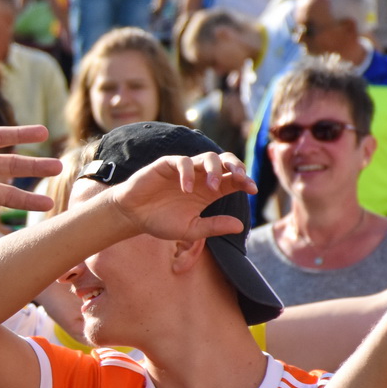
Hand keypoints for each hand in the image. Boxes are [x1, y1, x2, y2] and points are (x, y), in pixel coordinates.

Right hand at [106, 152, 257, 242]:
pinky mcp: (167, 165)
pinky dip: (187, 173)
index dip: (246, 181)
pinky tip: (185, 189)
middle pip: (226, 162)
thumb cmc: (161, 221)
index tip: (253, 189)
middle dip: (237, 166)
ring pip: (208, 157)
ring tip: (212, 186)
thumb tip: (240, 226)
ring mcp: (185, 169)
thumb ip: (213, 227)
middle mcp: (200, 177)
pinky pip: (183, 162)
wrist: (133, 216)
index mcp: (210, 191)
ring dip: (214, 170)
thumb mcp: (191, 230)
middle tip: (241, 178)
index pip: (234, 180)